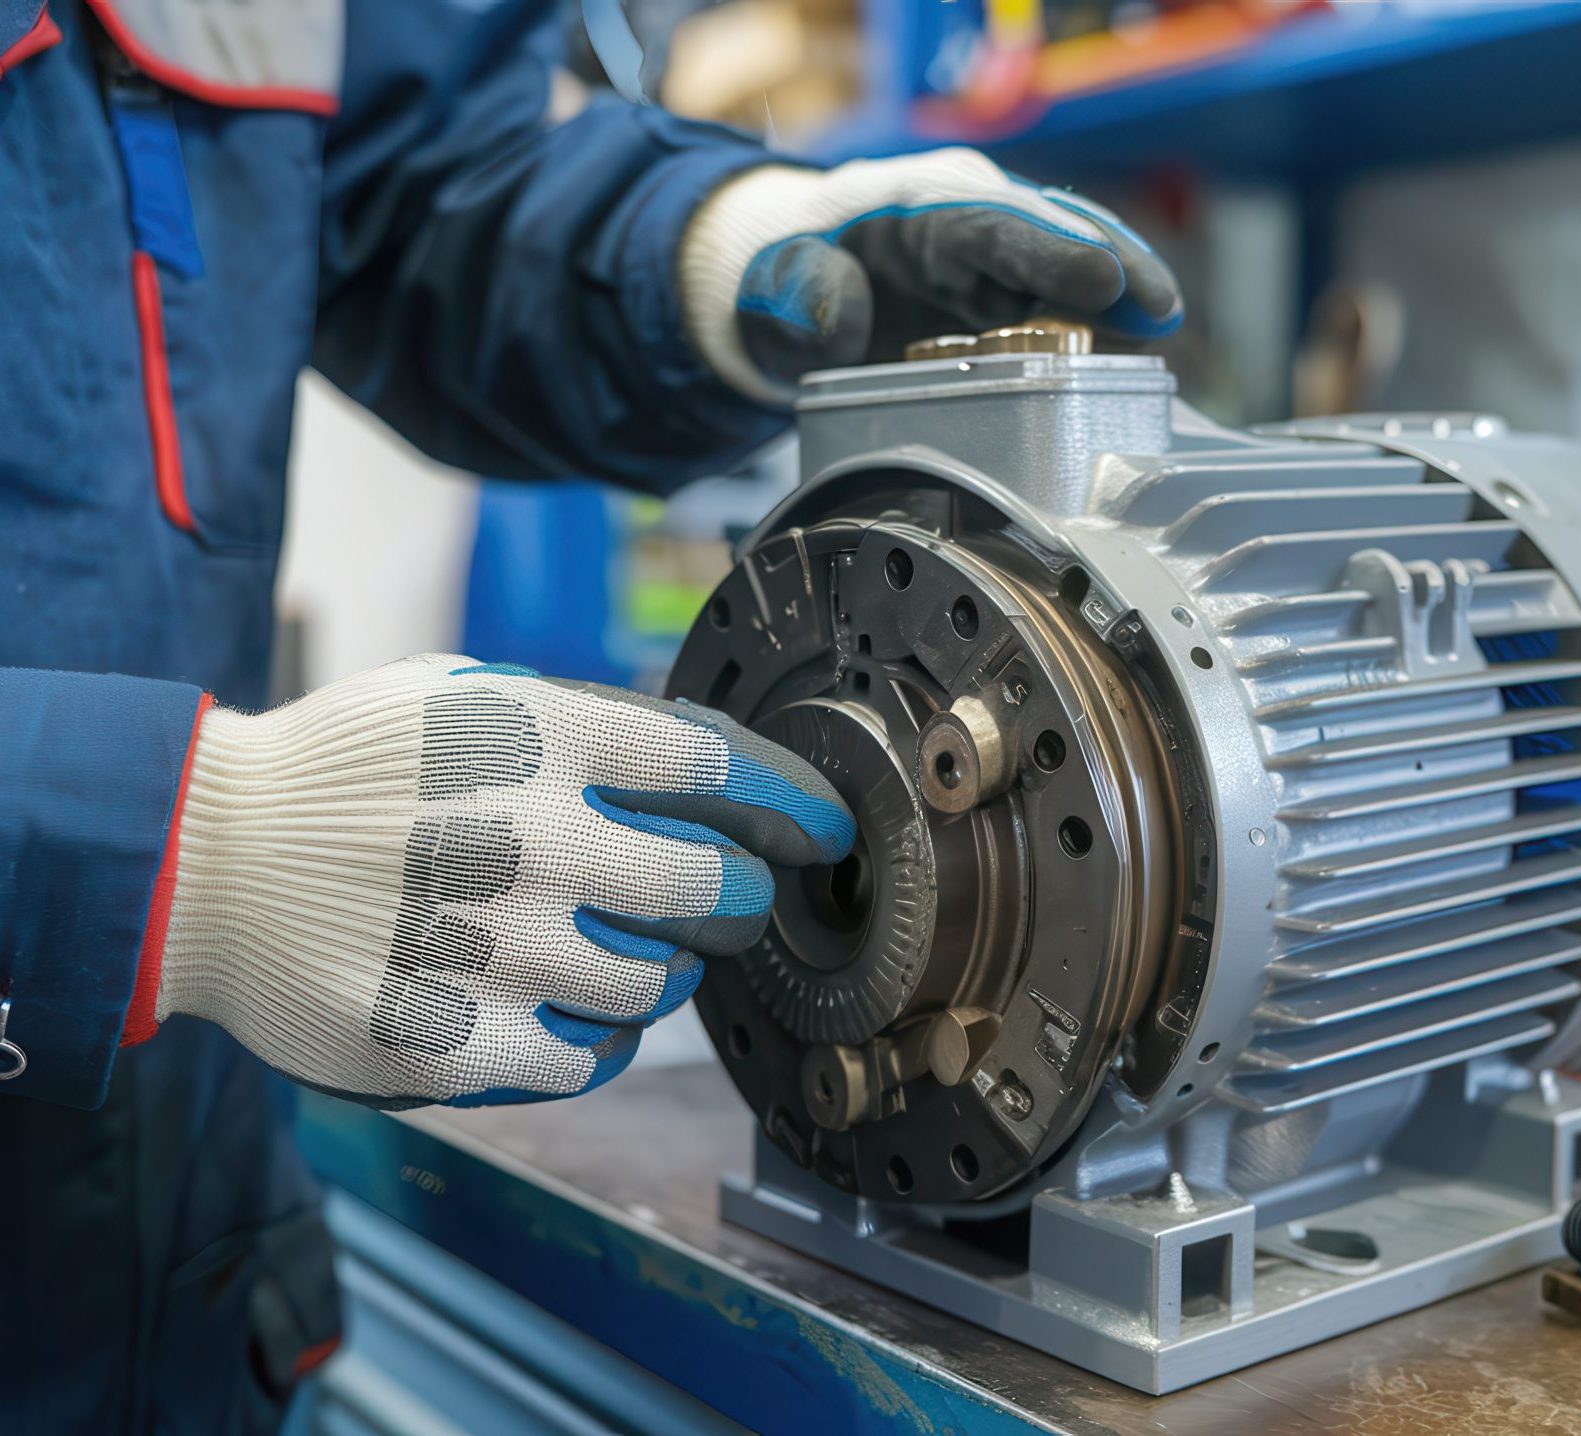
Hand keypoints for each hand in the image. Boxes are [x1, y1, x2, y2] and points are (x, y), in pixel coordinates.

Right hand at [145, 655, 852, 1107]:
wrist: (202, 863)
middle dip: (740, 896)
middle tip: (722, 897)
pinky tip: (580, 1008)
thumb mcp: (457, 694)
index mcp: (535, 737)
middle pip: (719, 885)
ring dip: (670, 970)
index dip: (794, 802)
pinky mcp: (456, 1043)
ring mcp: (494, 949)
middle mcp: (529, 839)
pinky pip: (595, 1059)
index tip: (824, 831)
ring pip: (666, 983)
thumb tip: (705, 765)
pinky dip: (607, 1038)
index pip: (718, 765)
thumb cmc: (345, 770)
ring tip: (630, 948)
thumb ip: (579, 721)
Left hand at [678, 148, 1183, 403]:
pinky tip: (1134, 349)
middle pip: (1050, 237)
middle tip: (1162, 307)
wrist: (787, 283)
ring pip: (1066, 267)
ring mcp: (992, 259)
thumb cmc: (786, 275)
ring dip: (1118, 294)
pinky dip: (1098, 322)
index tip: (1100, 279)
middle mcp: (969, 220)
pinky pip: (1058, 302)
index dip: (1049, 252)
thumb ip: (803, 294)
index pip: (993, 225)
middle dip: (1110, 265)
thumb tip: (844, 315)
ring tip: (1164, 327)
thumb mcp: (777, 286)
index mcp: (918, 206)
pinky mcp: (1003, 296)